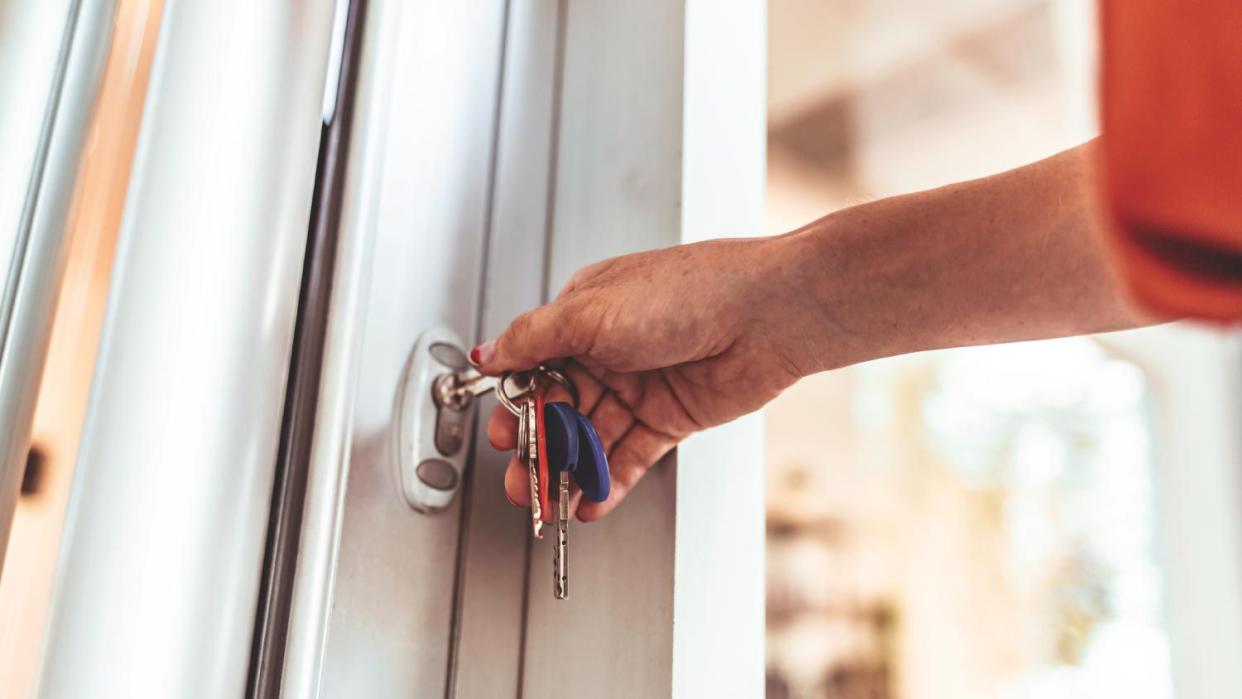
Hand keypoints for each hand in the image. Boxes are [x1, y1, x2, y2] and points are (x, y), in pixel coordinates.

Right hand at [473, 235, 821, 520]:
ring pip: (591, 438)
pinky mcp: (670, 419)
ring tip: (550, 500)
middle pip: (559, 409)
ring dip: (568, 471)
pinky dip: (607, 481)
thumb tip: (488, 352)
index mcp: (583, 315)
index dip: (517, 404)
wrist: (767, 314)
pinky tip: (589, 501)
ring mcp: (640, 386)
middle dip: (538, 447)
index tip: (503, 435)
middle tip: (522, 478)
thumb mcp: (591, 310)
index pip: (534, 367)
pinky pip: (629, 456)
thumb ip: (532, 338)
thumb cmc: (689, 292)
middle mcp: (609, 350)